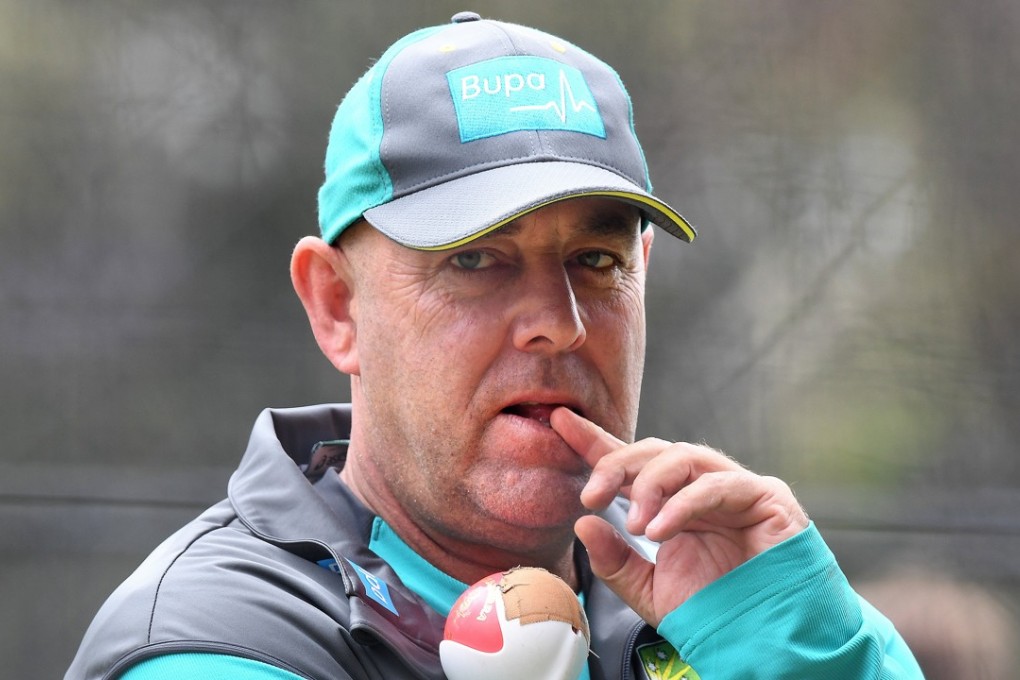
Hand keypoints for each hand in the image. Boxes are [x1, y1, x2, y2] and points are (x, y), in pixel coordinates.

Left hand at [551, 408, 808, 626]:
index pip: (631, 464)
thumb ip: (615, 561)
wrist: (766, 641)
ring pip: (684, 457)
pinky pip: (717, 485)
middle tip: (591, 496)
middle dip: (616, 465)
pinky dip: (684, 503)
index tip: (559, 421)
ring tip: (637, 524)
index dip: (595, 440)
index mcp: (673, 505)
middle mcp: (701, 489)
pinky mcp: (765, 497)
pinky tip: (661, 530)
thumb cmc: (716, 612)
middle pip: (653, 451)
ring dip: (651, 484)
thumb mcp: (649, 591)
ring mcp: (734, 488)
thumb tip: (583, 524)